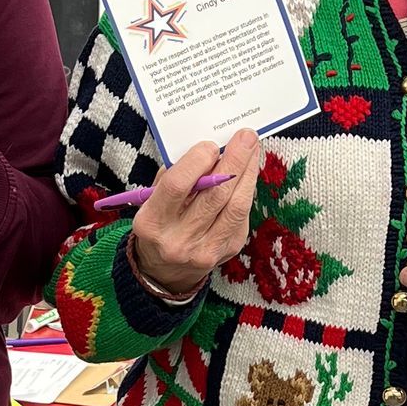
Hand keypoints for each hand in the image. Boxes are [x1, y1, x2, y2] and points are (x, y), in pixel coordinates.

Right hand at [129, 132, 262, 298]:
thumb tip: (211, 150)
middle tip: (246, 136)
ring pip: (236, 206)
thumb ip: (176, 175)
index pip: (178, 186)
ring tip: (253, 149)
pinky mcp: (227, 251)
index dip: (197, 161)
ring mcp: (206, 250)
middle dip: (234, 160)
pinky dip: (247, 191)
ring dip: (248, 173)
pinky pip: (242, 215)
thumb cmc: (160, 222)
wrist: (164, 269)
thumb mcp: (153, 198)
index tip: (210, 144)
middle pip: (215, 194)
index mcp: (153, 222)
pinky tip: (248, 174)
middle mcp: (179, 240)